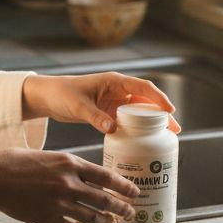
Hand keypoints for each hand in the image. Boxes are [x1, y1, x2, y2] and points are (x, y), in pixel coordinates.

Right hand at [0, 149, 141, 222]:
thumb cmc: (15, 163)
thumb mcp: (48, 156)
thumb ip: (68, 166)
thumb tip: (86, 177)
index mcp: (70, 163)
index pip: (106, 177)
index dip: (124, 186)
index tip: (135, 192)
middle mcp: (69, 183)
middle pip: (104, 199)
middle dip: (121, 207)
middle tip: (129, 212)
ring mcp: (59, 203)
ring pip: (92, 217)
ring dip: (105, 221)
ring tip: (111, 222)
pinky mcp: (48, 219)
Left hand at [21, 72, 180, 133]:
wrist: (47, 97)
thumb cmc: (61, 94)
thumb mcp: (78, 105)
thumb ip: (95, 117)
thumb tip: (113, 128)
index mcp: (114, 82)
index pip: (143, 87)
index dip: (158, 98)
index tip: (169, 110)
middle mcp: (118, 90)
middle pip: (146, 101)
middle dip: (162, 114)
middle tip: (175, 129)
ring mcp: (115, 102)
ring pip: (140, 112)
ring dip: (153, 123)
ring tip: (167, 136)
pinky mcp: (109, 113)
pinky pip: (129, 120)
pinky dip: (138, 128)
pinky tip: (145, 140)